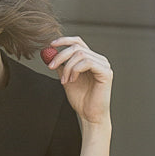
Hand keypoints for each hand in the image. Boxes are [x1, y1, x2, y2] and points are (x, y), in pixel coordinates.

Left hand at [46, 37, 112, 155]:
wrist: (89, 115)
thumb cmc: (81, 99)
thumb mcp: (66, 78)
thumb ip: (60, 66)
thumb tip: (48, 53)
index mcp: (91, 59)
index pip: (78, 42)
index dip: (64, 40)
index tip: (51, 45)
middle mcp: (99, 59)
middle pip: (77, 47)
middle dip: (61, 56)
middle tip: (51, 66)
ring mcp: (104, 65)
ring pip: (80, 54)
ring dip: (68, 67)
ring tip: (64, 81)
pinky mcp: (106, 72)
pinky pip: (87, 62)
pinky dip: (75, 70)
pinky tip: (72, 80)